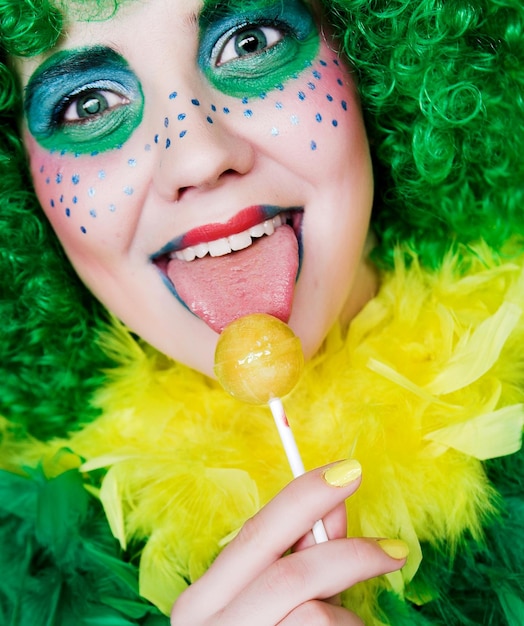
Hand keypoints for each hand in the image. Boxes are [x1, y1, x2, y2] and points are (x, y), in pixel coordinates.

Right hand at [170, 460, 407, 624]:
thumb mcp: (271, 604)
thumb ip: (300, 557)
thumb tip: (335, 507)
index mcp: (202, 601)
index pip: (256, 532)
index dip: (304, 496)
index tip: (347, 472)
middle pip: (291, 571)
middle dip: (347, 552)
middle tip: (393, 550)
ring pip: (314, 618)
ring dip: (345, 623)